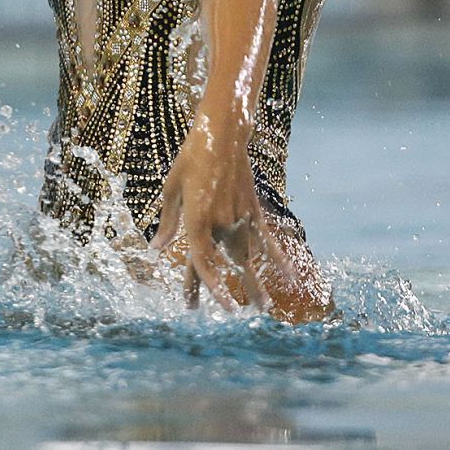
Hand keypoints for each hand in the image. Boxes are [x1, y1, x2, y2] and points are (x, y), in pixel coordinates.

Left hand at [149, 128, 293, 314]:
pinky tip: (292, 277)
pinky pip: (267, 239)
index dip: (204, 286)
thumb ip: (167, 222)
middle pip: (223, 265)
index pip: (201, 261)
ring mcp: (240, 216)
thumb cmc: (190, 159)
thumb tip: (157, 249)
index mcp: (196, 218)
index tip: (205, 306)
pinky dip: (279, 258)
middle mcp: (220, 222)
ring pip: (246, 257)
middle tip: (232, 316)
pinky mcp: (253, 209)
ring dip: (255, 282)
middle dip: (225, 292)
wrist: (221, 134)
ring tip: (263, 307)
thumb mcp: (171, 188)